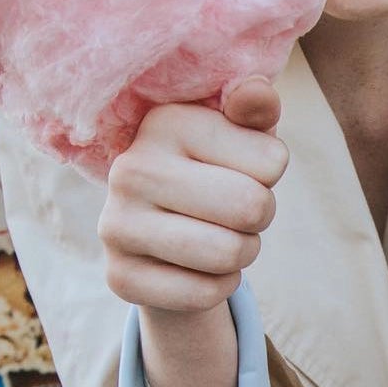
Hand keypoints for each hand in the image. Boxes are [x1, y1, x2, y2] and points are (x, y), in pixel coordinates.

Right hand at [98, 77, 288, 313]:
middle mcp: (130, 169)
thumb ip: (256, 110)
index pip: (271, 162)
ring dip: (242, 253)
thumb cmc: (217, 175)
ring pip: (230, 254)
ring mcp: (116, 225)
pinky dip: (219, 287)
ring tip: (219, 237)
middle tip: (235, 213)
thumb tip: (257, 92)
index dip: (270, 175)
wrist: (167, 240)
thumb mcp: (241, 136)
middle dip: (259, 218)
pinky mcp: (120, 277)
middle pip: (251, 208)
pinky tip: (198, 269)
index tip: (240, 171)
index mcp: (164, 122)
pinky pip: (206, 293)